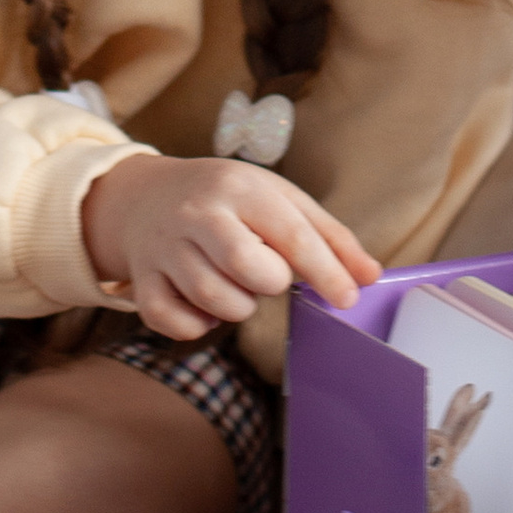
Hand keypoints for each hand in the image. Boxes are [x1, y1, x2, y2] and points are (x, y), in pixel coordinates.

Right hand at [80, 155, 379, 340]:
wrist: (146, 195)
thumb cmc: (228, 200)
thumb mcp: (279, 199)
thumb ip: (328, 236)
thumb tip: (369, 276)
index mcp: (240, 188)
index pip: (291, 235)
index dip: (325, 272)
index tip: (348, 298)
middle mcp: (198, 213)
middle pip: (249, 269)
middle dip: (270, 283)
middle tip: (267, 274)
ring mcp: (165, 247)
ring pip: (215, 300)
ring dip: (238, 306)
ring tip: (237, 284)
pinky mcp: (142, 279)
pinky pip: (173, 321)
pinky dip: (196, 325)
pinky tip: (204, 304)